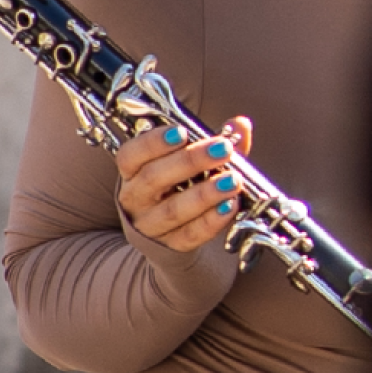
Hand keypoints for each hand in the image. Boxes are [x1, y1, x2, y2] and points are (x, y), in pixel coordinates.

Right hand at [113, 117, 246, 263]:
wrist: (170, 236)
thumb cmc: (181, 187)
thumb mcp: (192, 163)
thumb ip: (214, 143)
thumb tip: (240, 124)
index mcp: (133, 171)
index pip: (131, 155)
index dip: (154, 143)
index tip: (182, 132)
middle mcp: (135, 198)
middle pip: (154, 178)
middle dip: (190, 161)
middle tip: (222, 149)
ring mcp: (149, 226)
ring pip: (173, 210)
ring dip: (206, 194)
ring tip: (233, 180)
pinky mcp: (169, 247)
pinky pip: (190, 235)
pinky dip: (211, 221)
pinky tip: (230, 206)